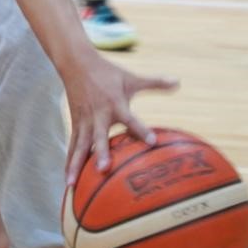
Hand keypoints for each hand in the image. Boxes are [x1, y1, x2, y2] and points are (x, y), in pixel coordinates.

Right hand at [63, 55, 177, 185]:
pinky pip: (73, 146)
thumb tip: (178, 82)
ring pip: (81, 145)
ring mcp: (85, 121)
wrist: (77, 63)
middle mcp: (99, 114)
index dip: (141, 129)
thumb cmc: (108, 73)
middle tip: (104, 169)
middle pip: (100, 136)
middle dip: (102, 153)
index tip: (152, 142)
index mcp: (115, 103)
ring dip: (77, 164)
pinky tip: (69, 182)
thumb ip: (155, 82)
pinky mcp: (76, 124)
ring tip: (73, 184)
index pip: (130, 118)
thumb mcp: (131, 78)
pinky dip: (70, 162)